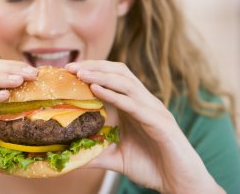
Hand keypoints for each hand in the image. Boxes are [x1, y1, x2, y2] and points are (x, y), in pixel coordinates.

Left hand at [66, 61, 223, 193]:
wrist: (178, 183)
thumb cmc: (150, 166)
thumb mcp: (115, 156)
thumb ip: (95, 152)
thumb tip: (69, 154)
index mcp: (133, 105)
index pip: (112, 77)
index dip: (92, 69)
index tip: (68, 70)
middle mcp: (143, 102)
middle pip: (119, 72)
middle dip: (94, 66)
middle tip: (71, 67)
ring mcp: (153, 110)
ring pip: (126, 83)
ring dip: (101, 75)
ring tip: (81, 73)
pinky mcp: (159, 122)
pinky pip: (133, 104)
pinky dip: (114, 95)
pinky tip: (96, 89)